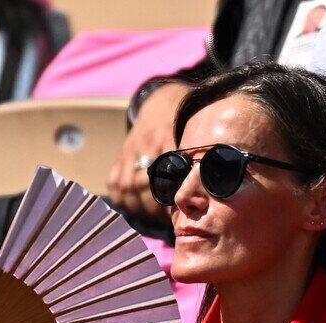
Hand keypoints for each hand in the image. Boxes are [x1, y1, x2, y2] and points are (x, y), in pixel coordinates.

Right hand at [107, 82, 190, 221]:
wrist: (161, 100)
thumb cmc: (185, 123)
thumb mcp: (196, 132)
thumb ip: (200, 157)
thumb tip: (210, 188)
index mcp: (168, 136)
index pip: (167, 174)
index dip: (171, 197)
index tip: (179, 211)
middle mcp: (147, 143)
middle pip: (144, 184)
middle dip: (155, 207)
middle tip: (168, 220)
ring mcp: (130, 149)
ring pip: (128, 186)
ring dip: (139, 207)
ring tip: (154, 218)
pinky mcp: (120, 155)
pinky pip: (114, 183)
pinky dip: (122, 199)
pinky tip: (136, 207)